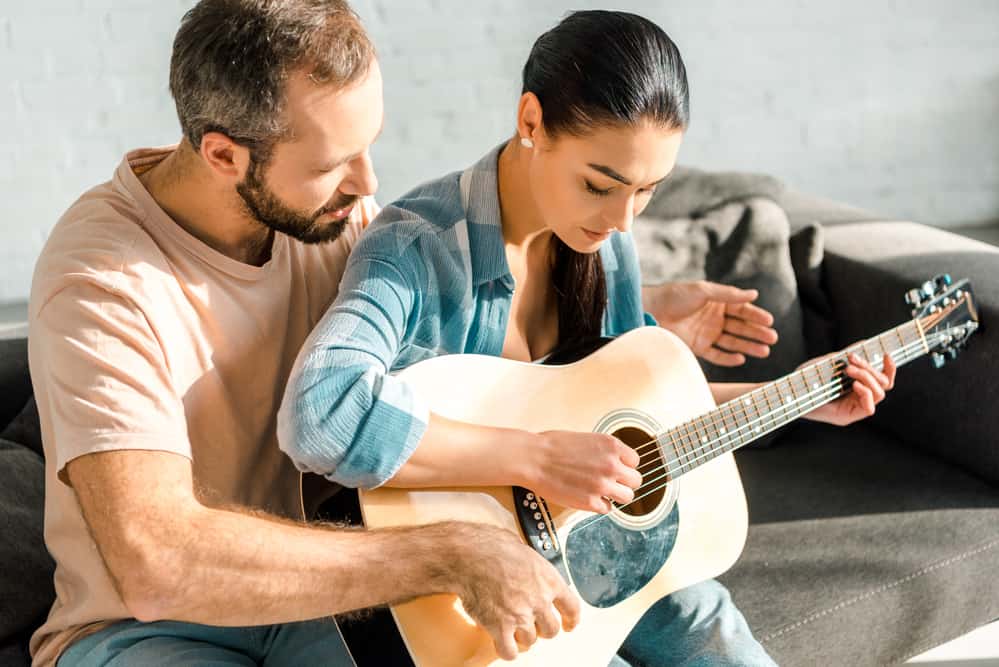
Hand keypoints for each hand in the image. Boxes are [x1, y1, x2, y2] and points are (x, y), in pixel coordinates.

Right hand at [450, 523, 580, 659]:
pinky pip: (509, 651)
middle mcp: (539, 600)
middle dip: (542, 629)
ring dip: (522, 637)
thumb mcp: (524, 550)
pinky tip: (501, 642)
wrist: (469, 555)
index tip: (569, 625)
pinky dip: (506, 650)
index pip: (572, 607)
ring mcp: (520, 616)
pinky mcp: (500, 628)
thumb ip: (534, 568)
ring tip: (511, 627)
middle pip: (551, 630)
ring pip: (530, 641)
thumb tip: (531, 570)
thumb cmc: (492, 546)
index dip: (571, 620)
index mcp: (549, 580)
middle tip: (532, 624)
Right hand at [525, 431, 642, 513]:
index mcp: (611, 446)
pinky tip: (588, 497)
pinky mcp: (591, 502)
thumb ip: (605, 451)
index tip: (615, 468)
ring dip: (616, 495)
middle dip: (624, 482)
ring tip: (603, 492)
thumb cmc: (553, 446)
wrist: (533, 459)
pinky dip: (600, 505)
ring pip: (627, 497)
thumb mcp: (586, 438)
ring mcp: (602, 485)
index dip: (624, 465)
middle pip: (636, 480)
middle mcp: (611, 465)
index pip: (635, 461)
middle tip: (612, 482)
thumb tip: (616, 461)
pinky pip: (608, 509)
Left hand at [642, 280, 777, 366]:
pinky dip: (728, 358)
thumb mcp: (703, 290)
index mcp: (717, 302)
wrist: (650, 310)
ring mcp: (707, 333)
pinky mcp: (697, 347)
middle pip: (741, 327)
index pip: (742, 310)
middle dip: (757, 333)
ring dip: (748, 346)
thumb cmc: (674, 295)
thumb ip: (728, 294)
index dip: (756, 316)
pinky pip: (716, 354)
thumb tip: (754, 294)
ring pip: (732, 342)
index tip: (770, 321)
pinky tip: (741, 358)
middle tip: (773, 338)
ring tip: (765, 351)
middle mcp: (714, 318)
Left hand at [804, 353, 895, 425]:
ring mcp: (853, 409)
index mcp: (857, 387)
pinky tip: (854, 384)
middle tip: (852, 359)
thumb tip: (863, 344)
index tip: (886, 354)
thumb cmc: (805, 378)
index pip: (883, 380)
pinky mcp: (847, 417)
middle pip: (883, 384)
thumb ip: (845, 357)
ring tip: (849, 370)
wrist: (788, 392)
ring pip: (879, 393)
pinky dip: (865, 393)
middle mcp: (858, 399)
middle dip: (870, 368)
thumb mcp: (827, 363)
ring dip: (867, 377)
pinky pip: (869, 408)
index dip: (889, 368)